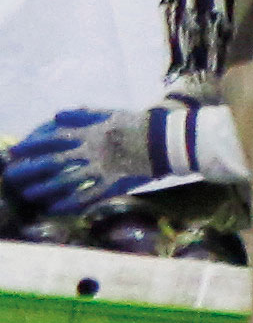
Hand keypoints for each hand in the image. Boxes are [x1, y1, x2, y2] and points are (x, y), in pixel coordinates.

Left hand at [3, 106, 149, 213]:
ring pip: (66, 180)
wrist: (167, 139)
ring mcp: (102, 168)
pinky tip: (55, 209)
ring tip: (29, 194)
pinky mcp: (114, 183)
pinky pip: (88, 196)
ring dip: (45, 189)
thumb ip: (83, 114)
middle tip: (11, 176)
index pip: (53, 138)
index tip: (14, 151)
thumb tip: (56, 115)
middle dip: (30, 170)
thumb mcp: (110, 113)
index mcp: (89, 132)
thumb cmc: (138, 124)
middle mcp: (91, 151)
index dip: (31, 146)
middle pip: (54, 162)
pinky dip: (70, 203)